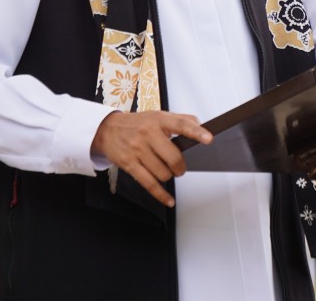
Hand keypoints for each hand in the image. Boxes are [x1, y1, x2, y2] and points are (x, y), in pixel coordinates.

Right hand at [91, 110, 212, 207]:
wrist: (107, 130)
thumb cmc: (136, 124)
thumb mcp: (157, 116)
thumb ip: (179, 119)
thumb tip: (199, 123)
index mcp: (158, 120)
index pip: (180, 124)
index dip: (195, 132)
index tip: (208, 138)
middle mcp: (147, 134)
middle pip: (173, 157)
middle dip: (180, 167)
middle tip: (179, 167)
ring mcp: (137, 150)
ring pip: (163, 173)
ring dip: (169, 176)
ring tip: (166, 171)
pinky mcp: (129, 165)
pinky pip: (149, 184)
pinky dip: (161, 194)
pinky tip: (169, 200)